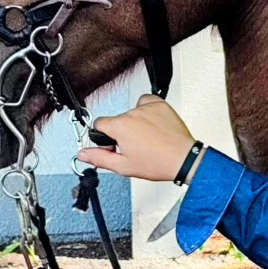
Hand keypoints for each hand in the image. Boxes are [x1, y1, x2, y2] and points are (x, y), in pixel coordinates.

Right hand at [75, 94, 197, 181]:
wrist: (184, 159)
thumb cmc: (158, 163)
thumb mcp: (123, 166)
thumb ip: (100, 158)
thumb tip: (83, 154)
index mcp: (120, 127)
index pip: (99, 124)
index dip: (104, 137)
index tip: (113, 144)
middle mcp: (132, 114)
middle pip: (117, 119)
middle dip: (121, 131)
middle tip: (134, 146)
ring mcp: (147, 108)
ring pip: (132, 112)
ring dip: (135, 122)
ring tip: (147, 137)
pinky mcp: (161, 105)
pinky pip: (147, 102)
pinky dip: (147, 110)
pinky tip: (152, 124)